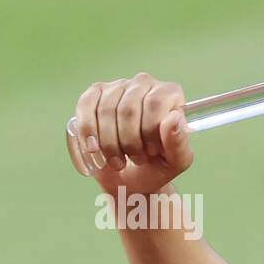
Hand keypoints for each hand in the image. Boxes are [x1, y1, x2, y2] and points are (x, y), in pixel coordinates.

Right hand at [66, 73, 192, 194]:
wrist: (132, 178)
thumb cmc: (157, 165)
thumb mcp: (175, 161)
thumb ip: (179, 142)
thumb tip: (174, 117)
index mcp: (169, 94)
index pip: (156, 103)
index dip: (150, 132)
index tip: (152, 152)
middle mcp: (144, 84)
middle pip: (128, 109)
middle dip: (129, 142)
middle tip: (136, 159)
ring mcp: (118, 86)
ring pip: (106, 110)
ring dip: (110, 143)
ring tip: (119, 161)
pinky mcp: (94, 94)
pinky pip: (85, 107)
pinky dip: (88, 132)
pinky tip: (94, 149)